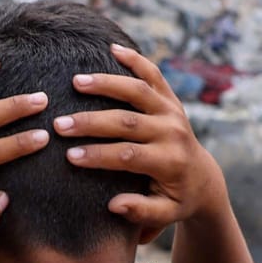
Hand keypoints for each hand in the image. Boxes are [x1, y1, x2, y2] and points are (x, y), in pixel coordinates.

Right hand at [58, 46, 223, 238]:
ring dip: (107, 84)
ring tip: (76, 81)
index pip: (129, 156)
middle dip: (91, 122)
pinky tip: (112, 48)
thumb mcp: (165, 214)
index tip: (69, 156)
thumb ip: (142, 212)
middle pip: (128, 122)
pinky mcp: (171, 98)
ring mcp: (173, 111)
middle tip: (60, 123)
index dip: (99, 155)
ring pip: (139, 91)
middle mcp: (174, 132)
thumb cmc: (176, 199)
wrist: (202, 178)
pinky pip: (153, 74)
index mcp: (170, 161)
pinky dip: (134, 59)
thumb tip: (114, 205)